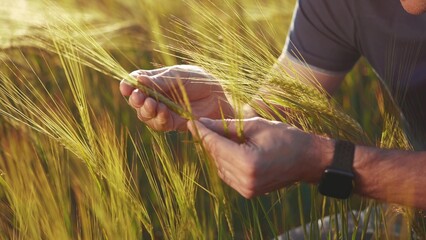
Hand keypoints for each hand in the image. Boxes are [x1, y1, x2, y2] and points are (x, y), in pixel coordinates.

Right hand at [120, 65, 233, 130]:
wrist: (220, 96)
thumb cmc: (200, 80)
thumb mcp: (179, 76)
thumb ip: (160, 81)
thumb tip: (139, 79)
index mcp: (155, 80)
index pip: (135, 82)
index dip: (128, 85)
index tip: (126, 87)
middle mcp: (156, 96)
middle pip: (137, 101)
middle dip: (136, 100)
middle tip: (139, 98)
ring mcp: (163, 110)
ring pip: (145, 115)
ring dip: (146, 111)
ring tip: (153, 105)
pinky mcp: (172, 123)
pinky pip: (158, 125)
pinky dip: (158, 119)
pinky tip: (162, 113)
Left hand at [187, 117, 332, 197]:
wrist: (307, 159)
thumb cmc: (285, 137)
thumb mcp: (256, 125)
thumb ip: (226, 126)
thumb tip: (203, 122)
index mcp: (247, 162)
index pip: (216, 145)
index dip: (202, 132)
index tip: (191, 121)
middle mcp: (245, 180)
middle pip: (215, 156)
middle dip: (208, 139)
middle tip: (201, 123)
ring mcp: (247, 189)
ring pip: (219, 166)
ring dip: (216, 150)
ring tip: (218, 134)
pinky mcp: (248, 193)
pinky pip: (227, 174)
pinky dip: (224, 161)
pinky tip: (227, 148)